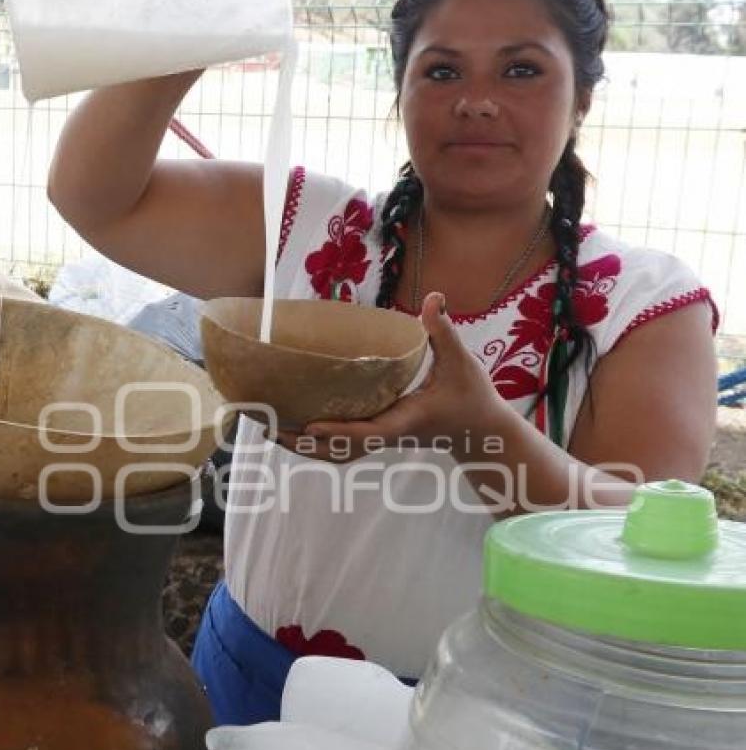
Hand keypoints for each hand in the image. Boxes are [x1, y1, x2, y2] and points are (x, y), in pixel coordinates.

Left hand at [274, 292, 506, 462]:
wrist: (481, 432)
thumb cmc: (473, 397)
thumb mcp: (462, 362)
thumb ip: (444, 331)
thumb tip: (434, 298)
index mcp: (404, 420)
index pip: (367, 431)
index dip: (338, 431)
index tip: (309, 426)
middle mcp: (388, 435)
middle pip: (339, 449)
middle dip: (304, 443)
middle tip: (268, 428)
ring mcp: (383, 439)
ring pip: (337, 452)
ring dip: (304, 446)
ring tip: (270, 431)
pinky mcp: (381, 437)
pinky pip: (344, 445)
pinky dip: (318, 441)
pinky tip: (296, 429)